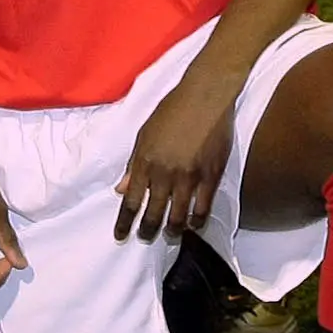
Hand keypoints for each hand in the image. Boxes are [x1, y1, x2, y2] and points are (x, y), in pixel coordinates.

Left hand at [113, 62, 241, 243]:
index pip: (131, 201)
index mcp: (145, 161)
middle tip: (146, 237)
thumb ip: (134, 163)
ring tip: (170, 233)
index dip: (125, 222)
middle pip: (154, 213)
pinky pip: (203, 207)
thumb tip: (121, 188)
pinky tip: (194, 225)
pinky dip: (197, 220)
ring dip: (172, 229)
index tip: (120, 235)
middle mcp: (164, 173)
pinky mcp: (211, 175)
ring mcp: (189, 176)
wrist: (205, 94)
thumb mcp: (145, 133)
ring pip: (178, 216)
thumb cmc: (172, 108)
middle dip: (147, 230)